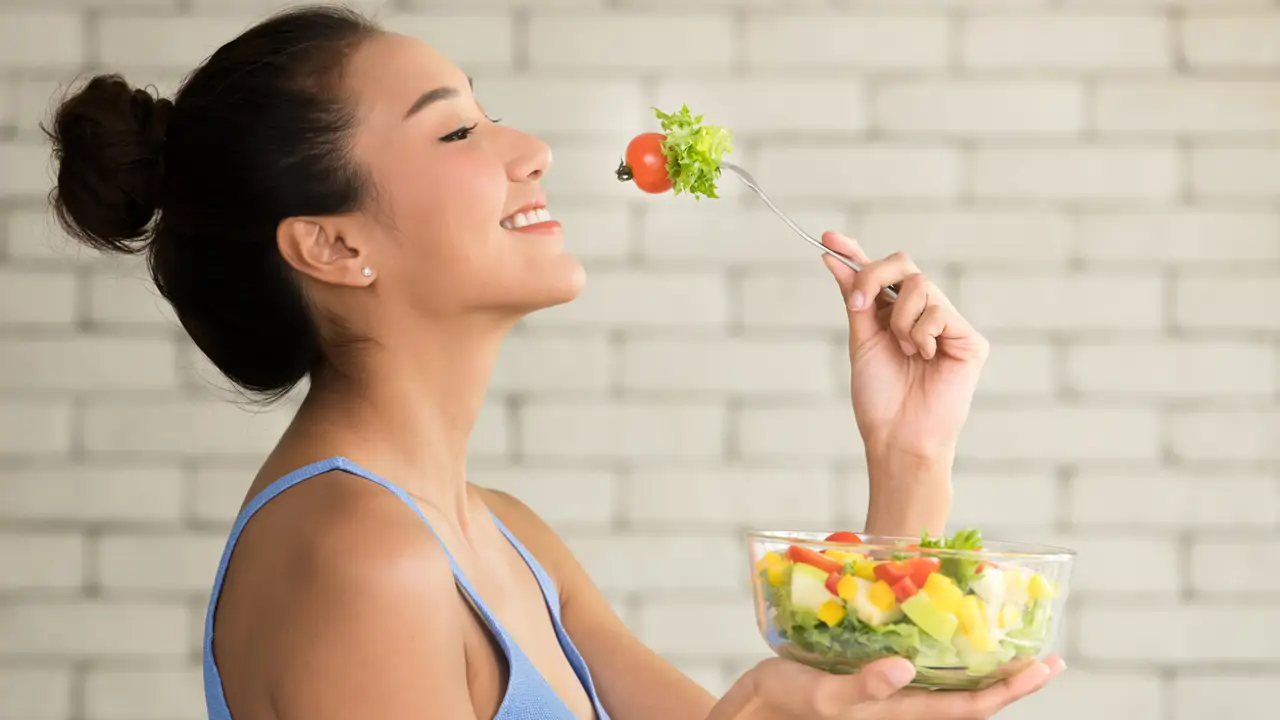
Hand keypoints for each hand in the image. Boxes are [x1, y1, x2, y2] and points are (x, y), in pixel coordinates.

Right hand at [709, 655, 1063, 719]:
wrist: (755, 709)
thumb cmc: (785, 702)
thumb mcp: (822, 694)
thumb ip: (863, 687)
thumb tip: (906, 670)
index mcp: (899, 711)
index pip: (971, 706)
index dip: (1011, 688)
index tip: (1047, 667)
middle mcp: (903, 704)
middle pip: (971, 698)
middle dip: (1010, 679)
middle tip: (1046, 657)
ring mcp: (890, 693)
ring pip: (951, 684)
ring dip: (983, 668)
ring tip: (1009, 645)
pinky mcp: (873, 678)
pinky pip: (924, 669)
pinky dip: (946, 654)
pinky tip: (947, 634)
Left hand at [821, 232, 988, 463]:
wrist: (898, 435)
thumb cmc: (879, 397)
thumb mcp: (861, 339)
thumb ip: (855, 298)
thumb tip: (833, 257)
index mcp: (895, 315)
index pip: (880, 274)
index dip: (855, 253)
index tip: (828, 239)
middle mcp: (923, 314)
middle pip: (903, 265)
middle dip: (874, 276)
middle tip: (859, 305)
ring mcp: (947, 325)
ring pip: (920, 285)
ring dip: (900, 319)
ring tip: (903, 351)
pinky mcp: (969, 339)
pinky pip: (938, 311)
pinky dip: (920, 334)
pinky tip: (924, 358)